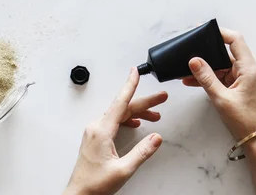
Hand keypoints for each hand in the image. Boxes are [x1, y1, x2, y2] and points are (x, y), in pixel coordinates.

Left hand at [64, 68, 167, 194]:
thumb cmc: (95, 184)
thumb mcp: (123, 169)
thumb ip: (142, 152)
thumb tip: (156, 138)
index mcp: (102, 131)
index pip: (120, 103)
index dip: (130, 85)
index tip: (135, 72)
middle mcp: (96, 127)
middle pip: (123, 108)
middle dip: (144, 103)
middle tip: (161, 98)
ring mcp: (94, 132)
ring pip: (119, 115)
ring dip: (137, 112)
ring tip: (155, 115)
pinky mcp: (95, 138)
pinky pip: (113, 122)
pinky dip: (127, 120)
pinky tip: (136, 123)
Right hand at [182, 27, 255, 140]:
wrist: (254, 139)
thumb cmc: (243, 119)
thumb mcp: (220, 98)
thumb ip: (206, 77)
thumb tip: (194, 60)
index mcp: (249, 68)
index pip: (235, 40)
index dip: (220, 33)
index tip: (203, 31)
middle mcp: (248, 69)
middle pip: (225, 52)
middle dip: (206, 52)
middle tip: (190, 49)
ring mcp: (243, 77)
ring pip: (221, 65)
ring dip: (204, 68)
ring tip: (185, 70)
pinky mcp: (238, 85)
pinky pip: (221, 76)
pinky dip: (208, 77)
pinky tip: (191, 80)